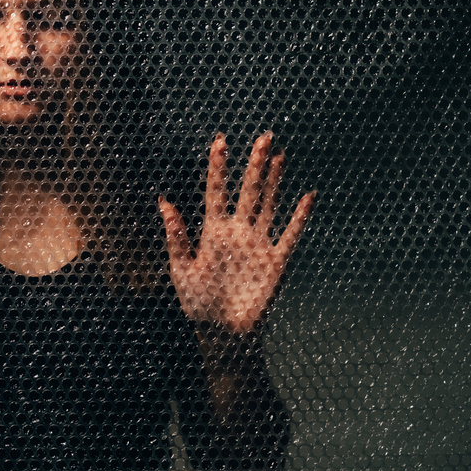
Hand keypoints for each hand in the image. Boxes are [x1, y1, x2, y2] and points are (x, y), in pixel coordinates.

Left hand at [159, 131, 314, 333]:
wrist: (222, 333)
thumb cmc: (197, 303)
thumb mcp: (180, 269)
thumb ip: (176, 236)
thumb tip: (163, 202)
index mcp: (213, 232)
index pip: (216, 192)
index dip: (218, 167)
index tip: (220, 141)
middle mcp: (237, 232)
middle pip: (248, 191)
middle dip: (254, 165)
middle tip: (262, 137)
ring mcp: (258, 244)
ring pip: (268, 205)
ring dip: (274, 182)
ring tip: (278, 155)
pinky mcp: (276, 261)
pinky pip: (290, 235)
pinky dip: (299, 217)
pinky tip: (306, 197)